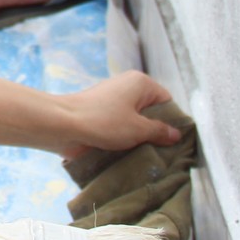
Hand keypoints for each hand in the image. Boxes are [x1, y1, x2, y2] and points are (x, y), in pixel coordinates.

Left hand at [53, 72, 181, 157]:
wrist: (63, 125)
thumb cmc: (102, 122)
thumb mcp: (138, 129)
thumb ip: (159, 131)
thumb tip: (176, 134)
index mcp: (140, 83)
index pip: (166, 101)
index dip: (171, 122)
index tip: (174, 142)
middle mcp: (127, 87)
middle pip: (151, 112)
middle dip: (155, 132)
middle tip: (162, 153)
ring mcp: (112, 100)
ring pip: (135, 121)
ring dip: (138, 138)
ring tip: (146, 156)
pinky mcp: (100, 114)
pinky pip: (119, 126)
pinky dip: (124, 139)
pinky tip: (129, 155)